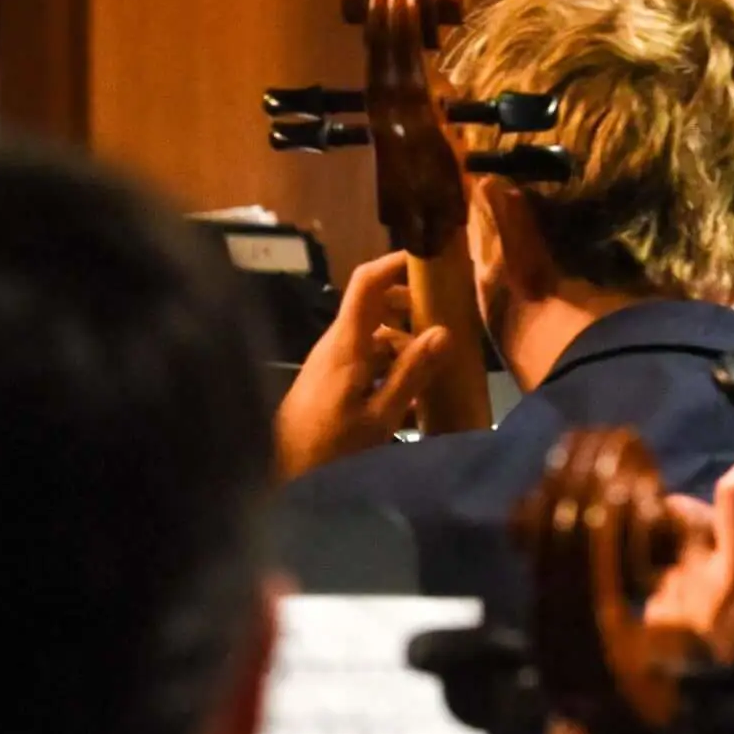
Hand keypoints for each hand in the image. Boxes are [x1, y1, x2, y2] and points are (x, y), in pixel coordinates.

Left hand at [273, 250, 453, 478]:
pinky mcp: (332, 381)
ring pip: (374, 336)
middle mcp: (337, 342)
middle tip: (450, 323)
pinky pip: (367, 360)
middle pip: (375, 307)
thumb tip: (444, 331)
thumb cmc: (331, 444)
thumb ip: (412, 373)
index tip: (430, 260)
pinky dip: (392, 367)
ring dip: (405, 344)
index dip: (395, 263)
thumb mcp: (380, 415)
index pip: (367, 282)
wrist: (283, 473)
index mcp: (346, 340)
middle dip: (411, 309)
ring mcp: (333, 361)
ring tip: (442, 364)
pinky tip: (416, 396)